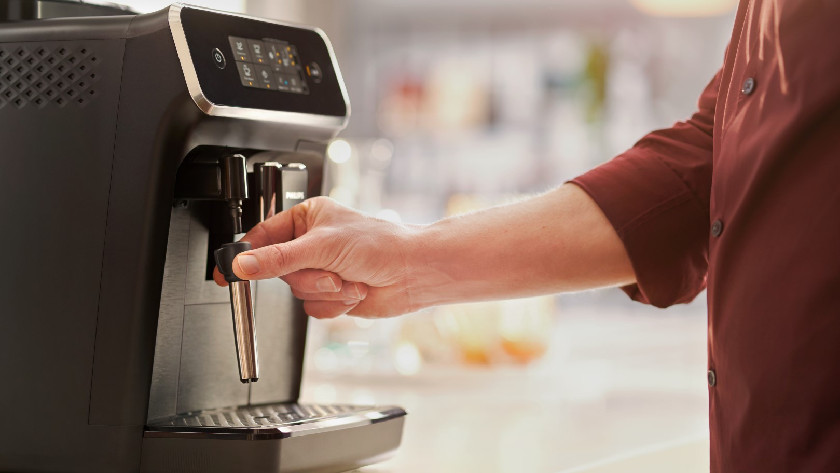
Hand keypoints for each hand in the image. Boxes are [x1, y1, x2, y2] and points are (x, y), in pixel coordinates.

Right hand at [214, 196, 417, 318]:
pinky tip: (354, 291)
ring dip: (325, 291)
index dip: (244, 256)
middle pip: (279, 272)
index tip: (226, 273)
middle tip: (329, 271)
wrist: (412, 273)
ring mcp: (322, 271)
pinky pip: (314, 309)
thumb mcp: (322, 246)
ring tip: (348, 279)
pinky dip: (335, 304)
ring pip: (298, 293)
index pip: (262, 237)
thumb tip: (244, 265)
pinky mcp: (332, 294)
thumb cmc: (380, 245)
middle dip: (308, 277)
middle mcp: (312, 244)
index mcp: (306, 219)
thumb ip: (278, 259)